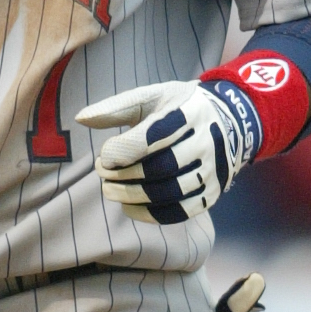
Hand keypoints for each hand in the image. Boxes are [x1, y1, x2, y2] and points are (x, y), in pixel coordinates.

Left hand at [77, 77, 262, 224]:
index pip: (153, 137)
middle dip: (124, 175)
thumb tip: (80, 118)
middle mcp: (207, 143)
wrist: (229, 123)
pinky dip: (149, 214)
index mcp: (190, 113)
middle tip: (102, 173)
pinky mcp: (211, 193)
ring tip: (110, 189)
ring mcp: (212, 171)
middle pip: (161, 168)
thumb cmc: (178, 109)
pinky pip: (179, 212)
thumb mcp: (151, 97)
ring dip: (131, 195)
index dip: (122, 150)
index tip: (103, 155)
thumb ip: (116, 108)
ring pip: (169, 192)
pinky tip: (128, 206)